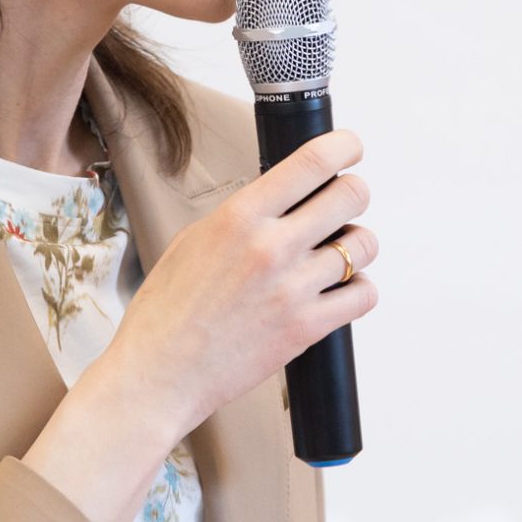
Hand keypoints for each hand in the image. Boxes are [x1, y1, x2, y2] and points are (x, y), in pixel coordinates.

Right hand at [90, 128, 379, 442]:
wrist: (158, 375)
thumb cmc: (166, 313)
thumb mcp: (193, 242)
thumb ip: (242, 217)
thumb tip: (279, 199)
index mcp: (239, 217)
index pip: (312, 162)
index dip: (343, 146)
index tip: (350, 149)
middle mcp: (271, 247)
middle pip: (351, 196)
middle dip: (353, 194)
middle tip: (344, 203)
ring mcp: (293, 289)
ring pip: (364, 245)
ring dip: (357, 245)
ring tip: (338, 253)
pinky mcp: (307, 328)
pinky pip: (364, 295)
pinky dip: (360, 289)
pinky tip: (342, 290)